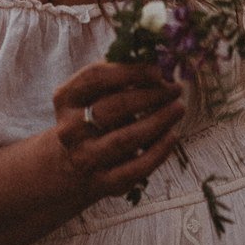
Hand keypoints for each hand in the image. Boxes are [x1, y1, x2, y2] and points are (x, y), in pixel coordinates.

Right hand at [52, 60, 183, 201]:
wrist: (68, 166)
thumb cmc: (91, 119)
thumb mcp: (92, 95)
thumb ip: (118, 77)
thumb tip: (157, 61)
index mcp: (66, 99)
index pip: (95, 77)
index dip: (129, 71)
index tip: (157, 70)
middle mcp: (70, 129)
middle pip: (114, 107)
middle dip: (151, 95)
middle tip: (175, 89)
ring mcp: (85, 158)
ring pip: (126, 138)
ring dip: (158, 121)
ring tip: (178, 108)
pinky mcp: (102, 183)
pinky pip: (135, 168)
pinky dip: (158, 151)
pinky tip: (172, 135)